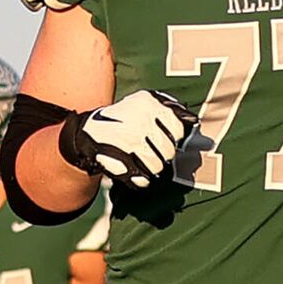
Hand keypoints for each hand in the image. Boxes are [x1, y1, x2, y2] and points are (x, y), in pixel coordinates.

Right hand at [66, 90, 194, 189]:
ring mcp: (130, 142)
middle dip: (161, 154)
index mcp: (148, 104)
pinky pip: (143, 180)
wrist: (87, 131)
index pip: (177, 131)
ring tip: (140, 160)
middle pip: (168, 151)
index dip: (171, 138)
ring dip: (151, 168)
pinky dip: (141, 180)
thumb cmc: (124, 117)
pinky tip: (134, 171)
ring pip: (157, 167)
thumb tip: (195, 121)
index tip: (160, 137)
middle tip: (148, 150)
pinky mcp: (120, 161)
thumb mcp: (144, 103)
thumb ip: (172, 109)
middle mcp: (140, 121)